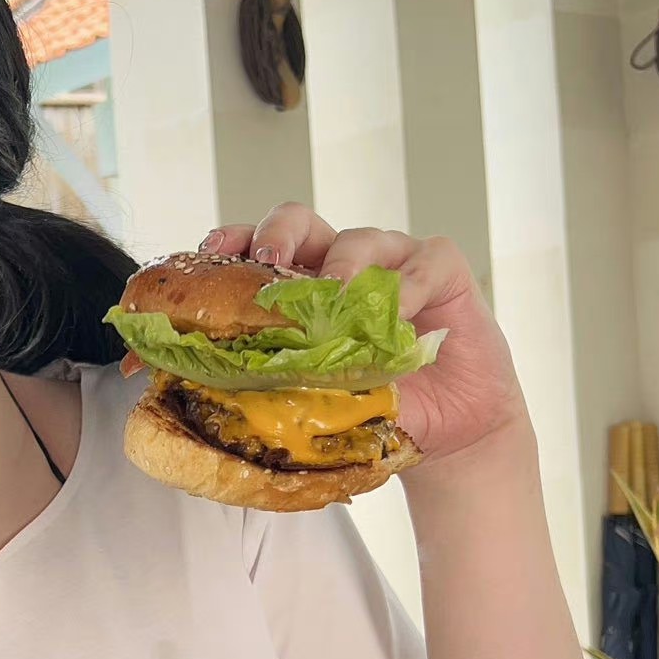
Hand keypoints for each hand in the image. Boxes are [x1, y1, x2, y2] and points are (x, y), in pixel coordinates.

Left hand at [200, 203, 529, 465]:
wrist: (449, 435)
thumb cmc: (381, 409)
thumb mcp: (324, 400)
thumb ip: (282, 386)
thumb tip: (221, 394)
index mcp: (303, 291)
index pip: (259, 251)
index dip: (234, 243)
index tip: (210, 253)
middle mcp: (342, 266)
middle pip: (301, 223)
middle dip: (278, 233)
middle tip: (269, 261)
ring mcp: (393, 262)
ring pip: (359, 238)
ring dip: (342, 265)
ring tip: (335, 297)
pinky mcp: (442, 270)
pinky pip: (423, 262)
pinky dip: (409, 284)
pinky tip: (400, 312)